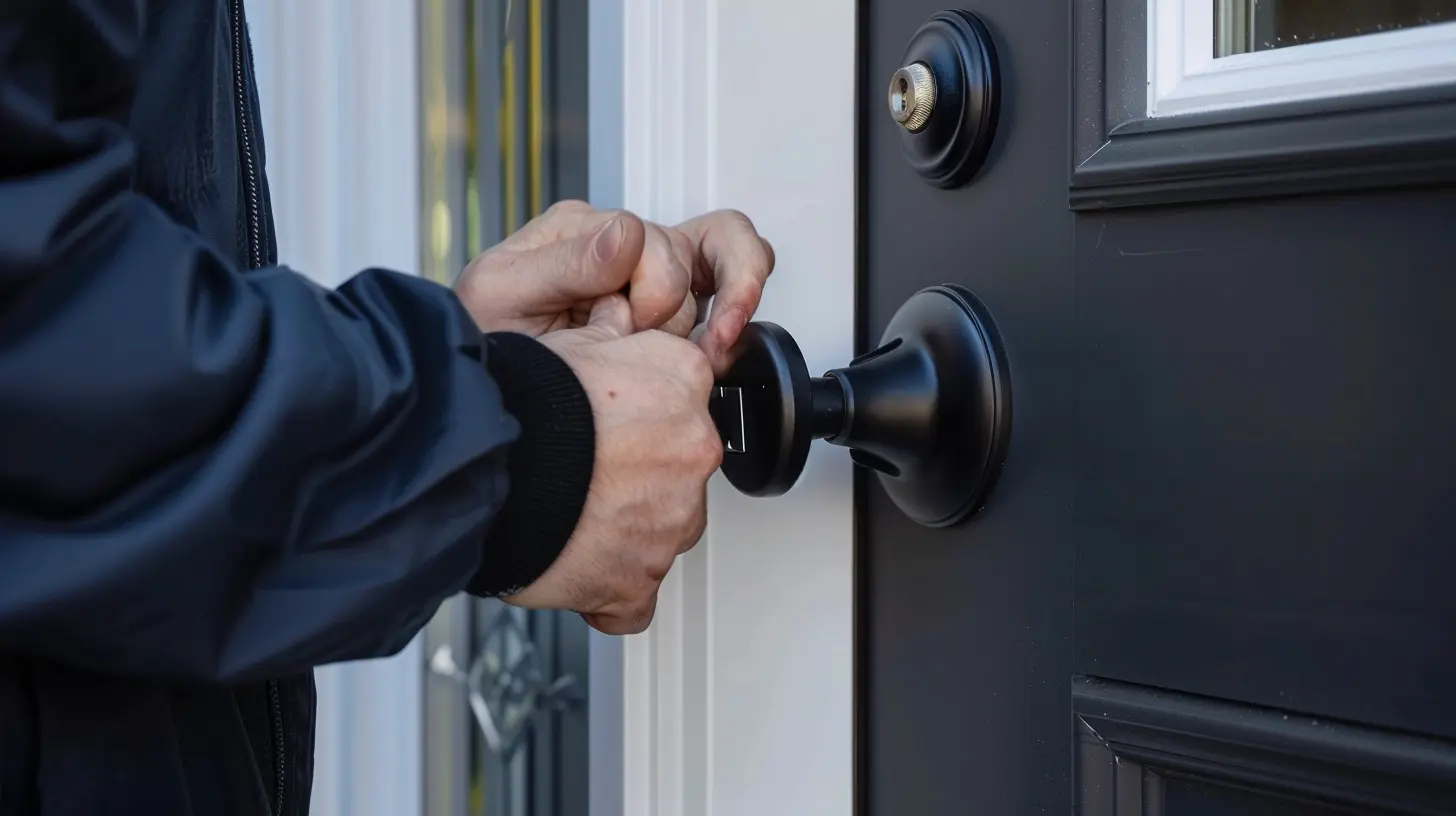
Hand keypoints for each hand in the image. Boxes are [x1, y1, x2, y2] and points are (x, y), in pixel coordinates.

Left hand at [455, 201, 775, 373]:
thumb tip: (626, 235)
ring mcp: (652, 268)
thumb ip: (563, 263)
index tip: (625, 329)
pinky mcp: (672, 298)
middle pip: (699, 243)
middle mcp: (623, 243)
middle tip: (686, 342)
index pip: (652, 239)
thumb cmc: (485, 337)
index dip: (650, 292)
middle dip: (693, 301)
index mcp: (582, 230)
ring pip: (727, 260)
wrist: (487, 385)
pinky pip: (729, 277)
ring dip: (724, 312)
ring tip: (709, 353)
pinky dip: (736, 311)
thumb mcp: (502, 296)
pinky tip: (720, 348)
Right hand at [503, 294, 722, 634]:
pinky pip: (634, 597)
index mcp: (683, 383)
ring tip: (569, 516)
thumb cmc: (519, 401)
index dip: (643, 412)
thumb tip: (624, 323)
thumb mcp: (574, 340)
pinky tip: (578, 567)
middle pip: (679, 468)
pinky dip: (610, 589)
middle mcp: (693, 451)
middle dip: (639, 473)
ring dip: (626, 527)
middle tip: (586, 470)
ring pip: (661, 530)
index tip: (614, 423)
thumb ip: (617, 341)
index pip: (686, 398)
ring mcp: (670, 522)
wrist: (482, 463)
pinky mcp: (638, 581)